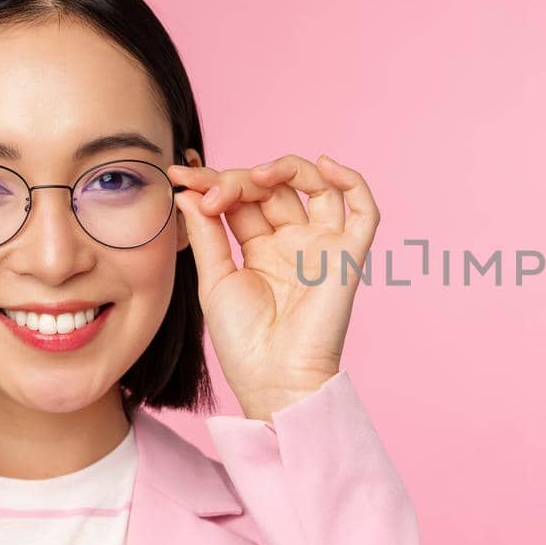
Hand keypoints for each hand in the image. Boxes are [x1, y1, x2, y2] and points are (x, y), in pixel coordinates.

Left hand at [168, 154, 379, 421]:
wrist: (273, 379)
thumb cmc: (244, 343)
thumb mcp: (214, 280)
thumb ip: (206, 233)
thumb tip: (187, 191)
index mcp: (262, 249)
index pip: (243, 199)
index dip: (214, 182)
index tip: (181, 177)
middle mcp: (294, 242)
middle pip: (274, 189)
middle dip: (239, 180)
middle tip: (210, 191)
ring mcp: (322, 247)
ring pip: (318, 187)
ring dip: (288, 169)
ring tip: (258, 176)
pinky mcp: (348, 257)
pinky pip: (364, 211)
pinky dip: (352, 181)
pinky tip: (325, 165)